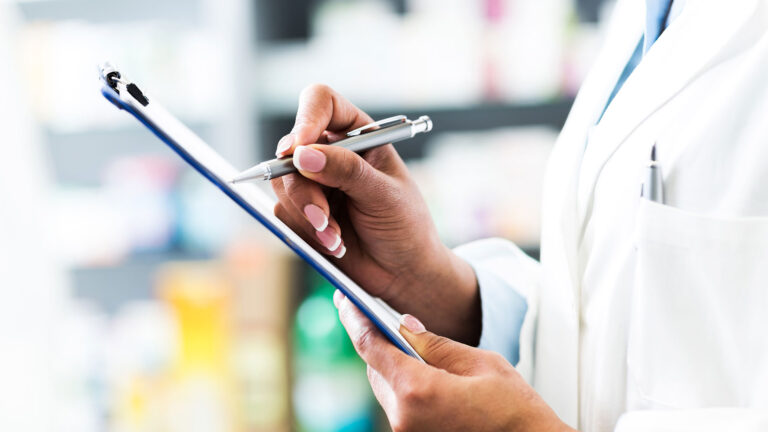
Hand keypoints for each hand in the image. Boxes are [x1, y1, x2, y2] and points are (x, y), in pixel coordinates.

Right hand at [271, 84, 478, 342]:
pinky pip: (283, 213)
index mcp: (358, 135)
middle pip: (291, 150)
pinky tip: (334, 244)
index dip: (305, 118)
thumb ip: (346, 171)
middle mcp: (331, 152)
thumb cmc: (405, 226)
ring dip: (306, 215)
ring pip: (281, 184)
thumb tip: (303, 155)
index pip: (320, 102)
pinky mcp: (302, 212)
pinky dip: (305, 232)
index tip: (301, 150)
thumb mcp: (384, 194)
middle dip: (303, 189)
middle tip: (323, 217)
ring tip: (336, 237)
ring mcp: (313, 182)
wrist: (403, 273)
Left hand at [333, 290, 575, 431]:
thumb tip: (403, 323)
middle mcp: (403, 417)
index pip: (371, 346)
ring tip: (404, 342)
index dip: (354, 319)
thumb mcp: (479, 362)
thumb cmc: (514, 409)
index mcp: (418, 391)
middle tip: (376, 313)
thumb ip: (435, 342)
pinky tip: (419, 370)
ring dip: (390, 364)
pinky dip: (402, 384)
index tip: (345, 299)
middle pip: (374, 367)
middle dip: (377, 340)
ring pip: (385, 386)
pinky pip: (397, 404)